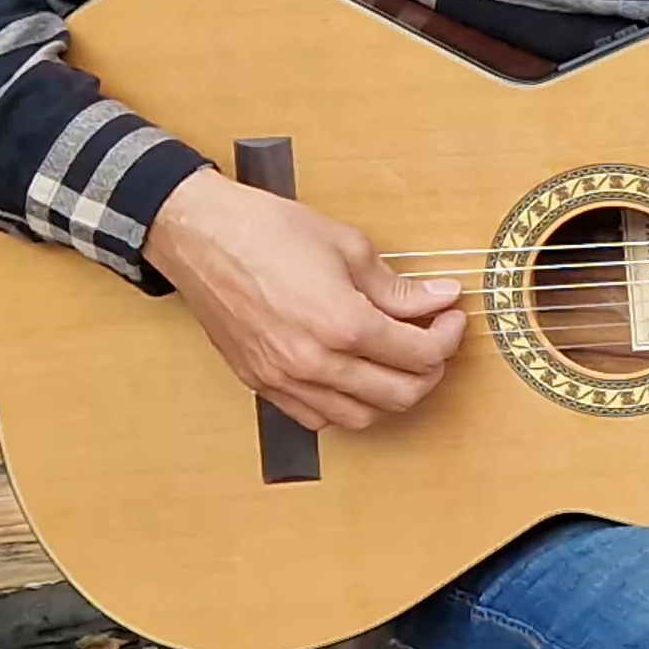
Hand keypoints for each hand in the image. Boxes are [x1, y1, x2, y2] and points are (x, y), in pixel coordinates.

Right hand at [141, 168, 466, 432]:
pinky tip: (354, 375)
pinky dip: (346, 405)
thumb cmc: (264, 230)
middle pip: (399, 395)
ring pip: (360, 417)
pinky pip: (316, 417)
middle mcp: (313, 362)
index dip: (447, 336)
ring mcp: (283, 378)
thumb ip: (397, 285)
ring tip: (397, 359)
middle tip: (434, 339)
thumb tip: (437, 298)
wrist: (198, 235)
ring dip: (390, 394)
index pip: (420, 354)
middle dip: (430, 370)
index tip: (451, 316)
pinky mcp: (260, 383)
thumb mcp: (347, 247)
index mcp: (341, 324)